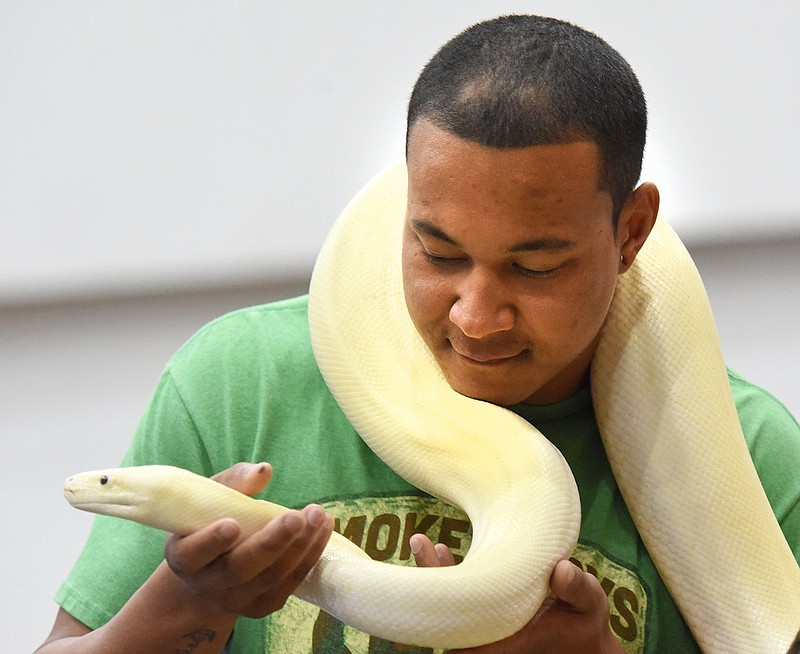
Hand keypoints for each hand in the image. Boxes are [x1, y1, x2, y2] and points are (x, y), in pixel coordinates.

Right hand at [164, 462, 333, 617]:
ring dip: (299, 546)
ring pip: (270, 578)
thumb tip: (265, 471)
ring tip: (318, 515)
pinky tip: (323, 528)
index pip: (193, 553)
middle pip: (240, 569)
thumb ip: (233, 482)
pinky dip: (310, 555)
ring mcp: (236, 601)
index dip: (211, 541)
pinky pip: (290, 582)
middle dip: (271, 542)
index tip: (232, 524)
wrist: (210, 570)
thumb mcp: (210, 499)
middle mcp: (207, 585)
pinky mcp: (263, 605)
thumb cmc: (209, 523)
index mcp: (184, 558)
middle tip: (296, 517)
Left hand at [410, 535, 623, 653]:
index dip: (443, 607)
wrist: (584, 642)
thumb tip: (561, 569)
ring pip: (449, 605)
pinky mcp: (486, 611)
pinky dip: (449, 576)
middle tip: (419, 541)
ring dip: (434, 576)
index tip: (434, 573)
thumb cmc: (586, 623)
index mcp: (508, 637)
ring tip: (421, 541)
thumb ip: (577, 589)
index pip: (463, 630)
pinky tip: (443, 550)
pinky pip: (459, 598)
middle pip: (447, 615)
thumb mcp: (590, 605)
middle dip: (431, 579)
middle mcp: (490, 634)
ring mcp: (485, 623)